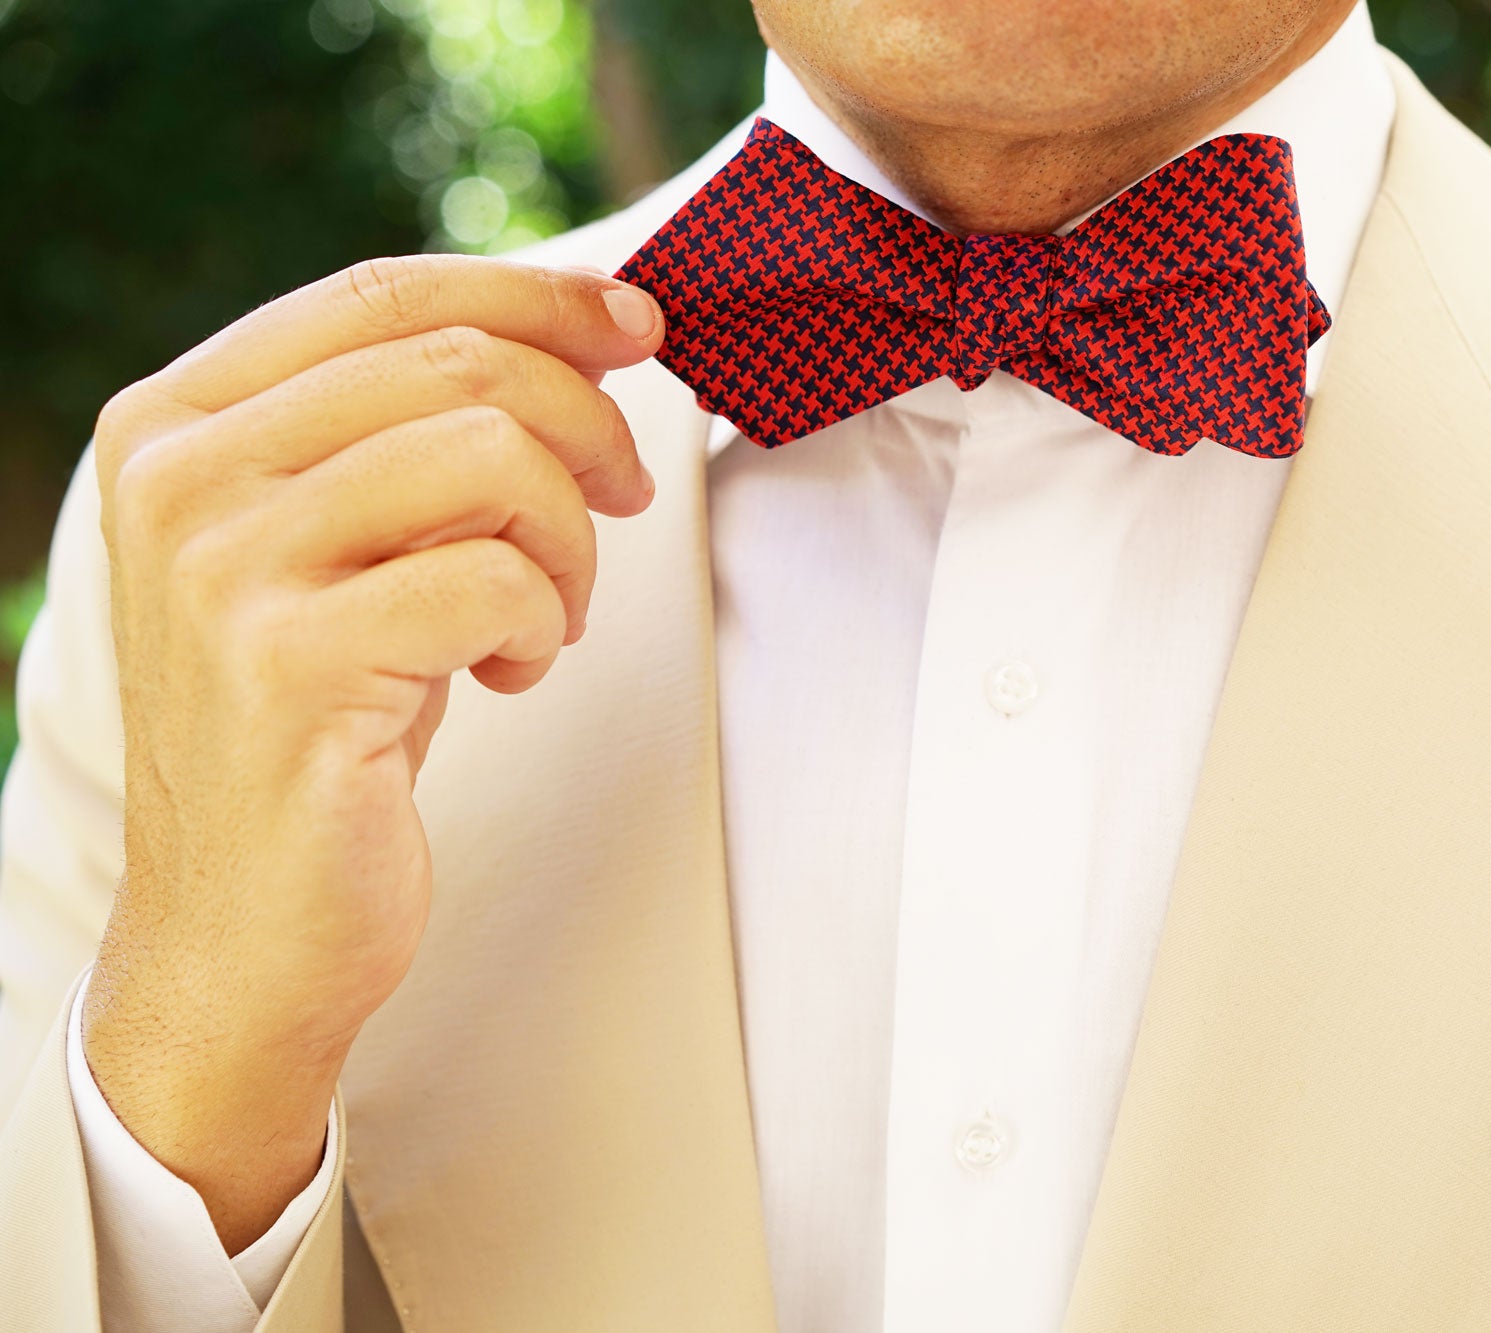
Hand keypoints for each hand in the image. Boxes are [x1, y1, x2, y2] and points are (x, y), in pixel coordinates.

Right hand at [79, 254, 664, 1251]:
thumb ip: (418, 431)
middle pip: (456, 363)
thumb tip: (592, 324)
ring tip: (545, 617)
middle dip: (587, 427)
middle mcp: (179, 477)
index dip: (534, 295)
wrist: (244, 928)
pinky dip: (541, 625)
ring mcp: (222, 571)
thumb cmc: (325, 724)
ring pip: (490, 455)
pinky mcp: (290, 667)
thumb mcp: (349, 548)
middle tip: (624, 502)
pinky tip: (506, 676)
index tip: (638, 327)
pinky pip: (497, 579)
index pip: (382, 294)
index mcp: (176, 421)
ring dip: (569, 540)